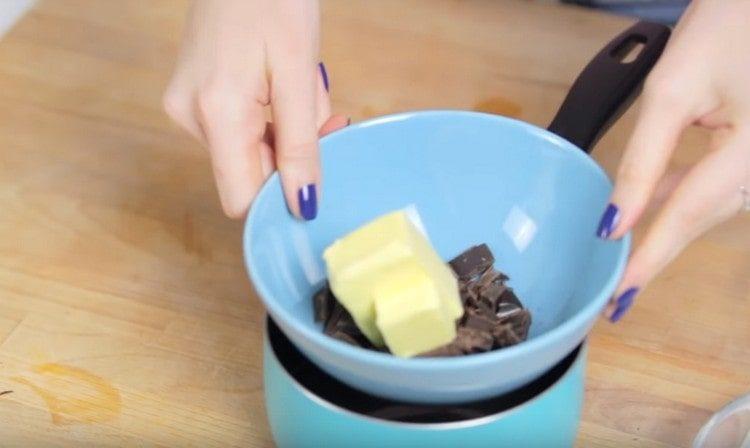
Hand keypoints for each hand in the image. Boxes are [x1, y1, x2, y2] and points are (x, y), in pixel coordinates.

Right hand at [163, 0, 346, 218]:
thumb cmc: (275, 1)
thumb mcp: (299, 75)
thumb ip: (301, 145)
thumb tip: (303, 204)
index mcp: (216, 113)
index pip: (241, 198)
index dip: (280, 200)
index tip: (318, 180)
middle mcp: (190, 117)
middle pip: (248, 174)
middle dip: (293, 157)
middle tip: (328, 119)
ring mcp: (186, 106)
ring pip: (246, 153)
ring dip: (285, 136)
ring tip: (303, 90)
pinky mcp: (192, 96)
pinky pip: (237, 130)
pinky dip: (269, 122)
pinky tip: (283, 89)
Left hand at [598, 0, 749, 321]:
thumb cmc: (727, 28)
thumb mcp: (671, 94)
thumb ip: (641, 163)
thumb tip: (615, 220)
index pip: (688, 217)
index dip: (649, 260)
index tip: (620, 297)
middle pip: (702, 217)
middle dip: (657, 250)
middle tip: (619, 290)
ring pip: (711, 205)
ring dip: (668, 225)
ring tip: (627, 255)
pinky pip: (720, 185)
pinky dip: (684, 196)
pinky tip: (654, 202)